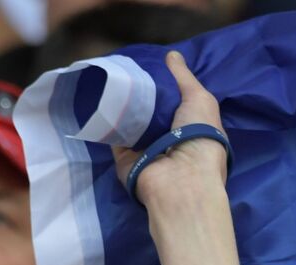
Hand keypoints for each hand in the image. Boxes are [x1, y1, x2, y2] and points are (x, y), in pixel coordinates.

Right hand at [112, 51, 228, 206]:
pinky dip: (104, 119)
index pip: (174, 102)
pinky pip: (111, 133)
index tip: (146, 65)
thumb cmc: (200, 137)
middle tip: (121, 68)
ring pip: (128, 120)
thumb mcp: (200, 100)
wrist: (182, 179)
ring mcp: (146, 149)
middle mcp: (169, 139)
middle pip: (149, 110)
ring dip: (119, 102)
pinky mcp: (124, 157)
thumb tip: (172, 55)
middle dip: (138, 92)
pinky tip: (95, 97)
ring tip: (106, 77)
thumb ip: (185, 78)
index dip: (162, 84)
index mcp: (192, 128)